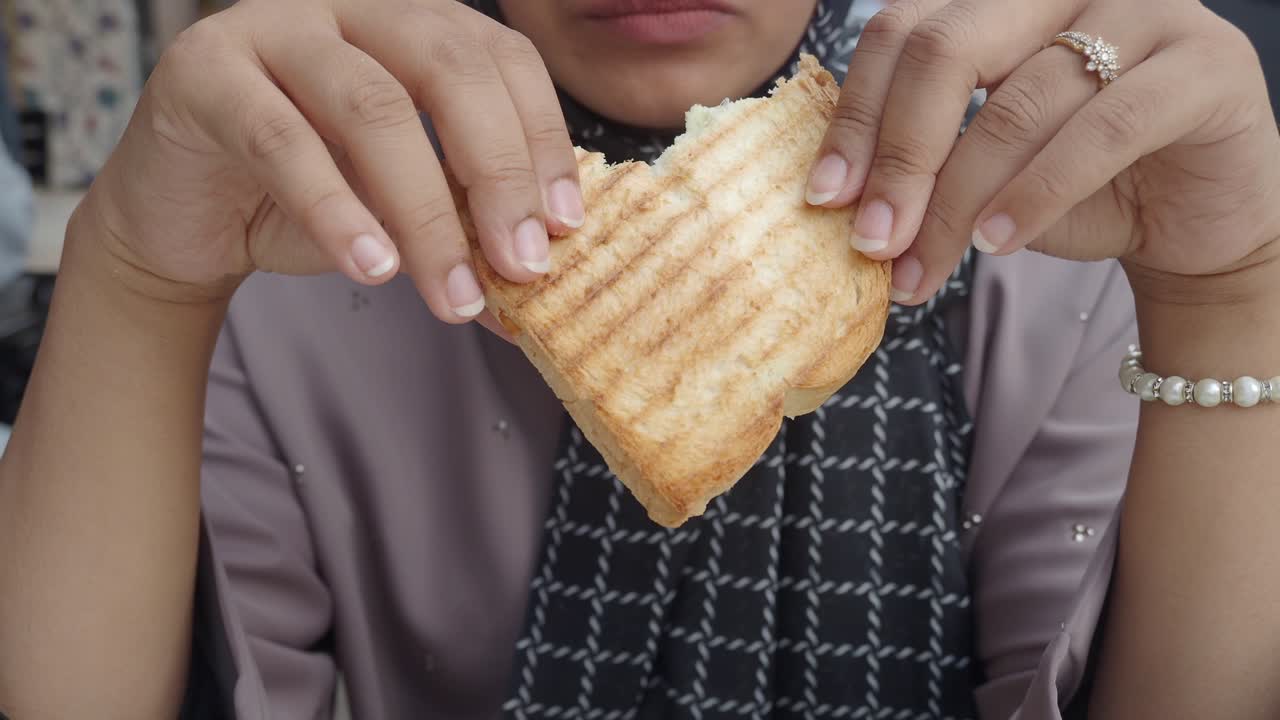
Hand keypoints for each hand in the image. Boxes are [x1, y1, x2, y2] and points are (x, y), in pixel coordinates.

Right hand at [86, 0, 582, 329]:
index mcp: (415, 24)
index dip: (542, 140)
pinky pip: (282, 141)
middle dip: (498, 172)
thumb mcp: (404, 210)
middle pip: (449, 68)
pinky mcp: (206, 72)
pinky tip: (373, 269)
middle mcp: (353, 7)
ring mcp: (276, 27)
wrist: (188, 219)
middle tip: (523, 264)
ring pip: (372, 106)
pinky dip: (337, 211)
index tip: (565, 227)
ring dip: (425, 212)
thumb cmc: (307, 203)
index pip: (503, 60)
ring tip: (452, 294)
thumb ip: (465, 227)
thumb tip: (539, 290)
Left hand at [805, 0, 1279, 305]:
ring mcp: (1145, 12)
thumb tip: (834, 199)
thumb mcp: (978, 167)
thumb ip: (920, 157)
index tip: (825, 197)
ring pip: (1017, 104)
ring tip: (924, 267)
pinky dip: (1036, 194)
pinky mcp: (1205, 67)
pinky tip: (995, 244)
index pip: (903, 31)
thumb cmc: (1074, 186)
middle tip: (872, 241)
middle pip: (947, 50)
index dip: (855, 116)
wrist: (1189, 222)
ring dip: (958, 201)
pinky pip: (1102, 129)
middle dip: (898, 157)